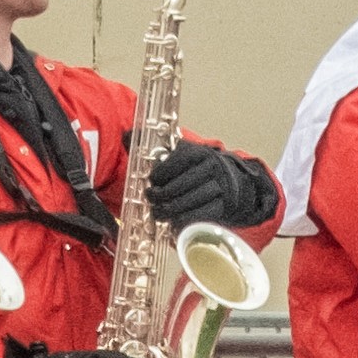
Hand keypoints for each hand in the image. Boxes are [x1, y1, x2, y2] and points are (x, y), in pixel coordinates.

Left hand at [147, 135, 276, 230]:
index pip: (172, 164)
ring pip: (184, 204)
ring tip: (158, 212)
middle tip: (151, 199)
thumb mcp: (180, 153)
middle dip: (158, 196)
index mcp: (198, 153)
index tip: (152, 181)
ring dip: (167, 212)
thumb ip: (152, 146)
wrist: (232, 183)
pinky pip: (196, 218)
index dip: (157, 176)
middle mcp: (211, 169)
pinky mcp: (221, 207)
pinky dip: (181, 222)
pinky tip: (173, 222)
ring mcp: (218, 189)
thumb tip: (126, 135)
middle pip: (175, 187)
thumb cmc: (198, 169)